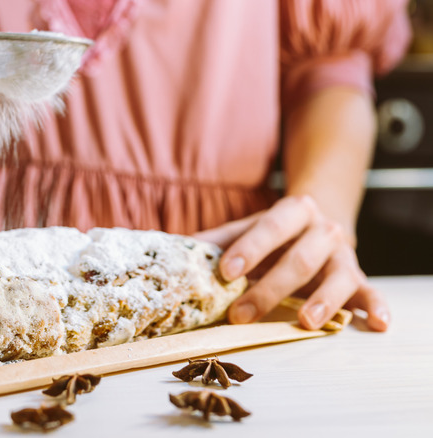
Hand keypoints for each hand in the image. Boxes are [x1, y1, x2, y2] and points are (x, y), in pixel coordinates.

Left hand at [194, 195, 389, 331]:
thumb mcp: (245, 230)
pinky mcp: (357, 277)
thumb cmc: (272, 233)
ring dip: (323, 300)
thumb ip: (214, 241)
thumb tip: (173, 251)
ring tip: (306, 321)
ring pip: (338, 277)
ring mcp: (343, 255)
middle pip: (299, 259)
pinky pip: (370, 292)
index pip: (269, 227)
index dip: (249, 248)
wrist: (317, 221)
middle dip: (270, 288)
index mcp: (293, 211)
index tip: (226, 272)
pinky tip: (376, 323)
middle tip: (242, 314)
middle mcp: (322, 230)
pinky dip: (375, 307)